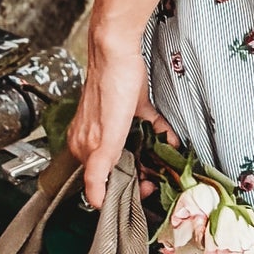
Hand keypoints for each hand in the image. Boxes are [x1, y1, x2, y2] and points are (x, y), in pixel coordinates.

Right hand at [66, 39, 174, 209]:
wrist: (118, 51)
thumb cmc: (107, 88)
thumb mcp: (102, 141)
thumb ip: (96, 173)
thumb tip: (93, 201)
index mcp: (84, 144)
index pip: (100, 180)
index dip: (122, 189)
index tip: (140, 192)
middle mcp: (96, 135)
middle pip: (121, 164)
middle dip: (140, 173)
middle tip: (155, 179)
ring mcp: (115, 121)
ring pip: (136, 147)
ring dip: (152, 154)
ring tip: (163, 160)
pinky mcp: (132, 107)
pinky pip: (148, 126)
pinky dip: (159, 133)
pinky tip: (168, 138)